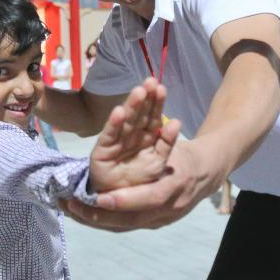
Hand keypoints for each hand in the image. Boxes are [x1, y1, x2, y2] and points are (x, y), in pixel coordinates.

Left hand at [60, 136, 223, 231]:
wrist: (206, 177)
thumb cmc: (187, 159)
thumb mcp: (178, 150)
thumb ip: (168, 142)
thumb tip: (169, 125)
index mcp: (173, 190)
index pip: (148, 200)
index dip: (124, 200)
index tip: (100, 199)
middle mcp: (164, 211)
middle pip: (128, 220)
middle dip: (98, 216)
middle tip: (72, 207)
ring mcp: (158, 220)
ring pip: (121, 225)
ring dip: (93, 220)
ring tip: (69, 211)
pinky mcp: (151, 223)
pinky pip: (122, 225)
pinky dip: (101, 221)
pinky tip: (82, 215)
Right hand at [89, 78, 179, 192]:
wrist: (117, 197)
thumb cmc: (139, 179)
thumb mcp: (158, 162)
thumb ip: (166, 144)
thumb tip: (177, 122)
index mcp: (145, 136)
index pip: (152, 117)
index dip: (157, 103)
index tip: (161, 88)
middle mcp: (131, 134)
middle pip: (139, 114)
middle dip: (145, 99)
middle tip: (150, 82)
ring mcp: (116, 140)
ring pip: (126, 121)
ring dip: (131, 106)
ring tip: (138, 92)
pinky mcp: (102, 149)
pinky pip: (109, 135)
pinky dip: (114, 124)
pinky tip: (119, 112)